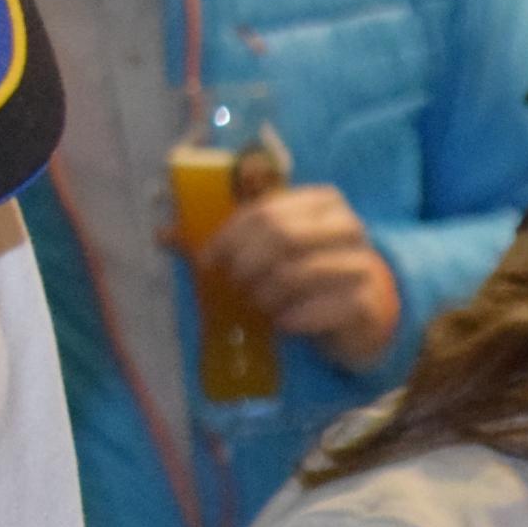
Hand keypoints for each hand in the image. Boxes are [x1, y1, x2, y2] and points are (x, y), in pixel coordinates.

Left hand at [194, 184, 399, 369]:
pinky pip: (322, 308)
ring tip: (257, 304)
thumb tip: (162, 236)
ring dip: (267, 291)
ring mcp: (362, 265)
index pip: (266, 211)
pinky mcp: (366, 303)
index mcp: (322, 203)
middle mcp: (348, 227)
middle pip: (284, 235)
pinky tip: (283, 323)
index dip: (229, 237)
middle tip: (233, 284)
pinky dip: (294, 318)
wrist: (360, 312)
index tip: (208, 262)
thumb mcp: (269, 250)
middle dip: (246, 262)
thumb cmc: (307, 273)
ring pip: (300, 272)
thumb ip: (223, 240)